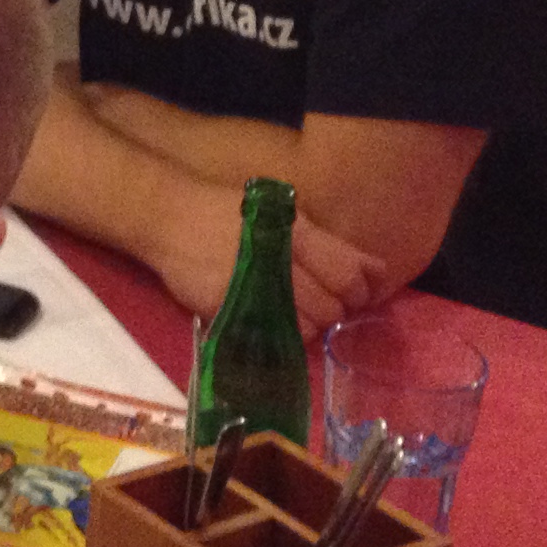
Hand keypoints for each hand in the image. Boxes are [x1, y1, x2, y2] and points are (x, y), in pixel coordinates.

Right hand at [149, 190, 384, 337]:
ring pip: (307, 328)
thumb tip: (377, 270)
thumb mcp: (281, 212)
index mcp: (296, 234)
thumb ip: (327, 243)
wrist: (170, 217)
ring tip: (298, 310)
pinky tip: (274, 317)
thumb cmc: (229, 211)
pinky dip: (281, 333)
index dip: (359, 290)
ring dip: (311, 324)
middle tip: (325, 303)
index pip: (348, 275)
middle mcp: (279, 263)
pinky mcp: (230, 310)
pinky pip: (272, 336)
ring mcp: (254, 290)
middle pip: (331, 307)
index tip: (353, 291)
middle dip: (336, 310)